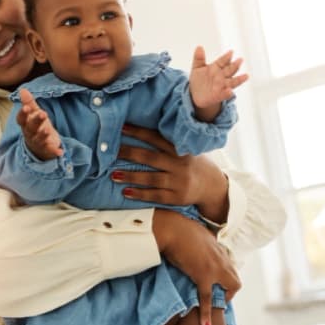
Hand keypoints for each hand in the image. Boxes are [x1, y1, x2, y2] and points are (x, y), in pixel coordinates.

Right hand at [16, 88, 62, 159]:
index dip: (23, 114)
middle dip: (36, 121)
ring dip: (43, 135)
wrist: (38, 148)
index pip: (21, 119)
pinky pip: (50, 151)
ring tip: (47, 130)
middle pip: (31, 128)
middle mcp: (30, 134)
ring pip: (39, 139)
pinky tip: (60, 151)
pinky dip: (54, 151)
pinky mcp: (47, 150)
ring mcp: (38, 143)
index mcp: (26, 124)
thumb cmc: (35, 127)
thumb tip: (23, 89)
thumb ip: (29, 103)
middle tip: (43, 113)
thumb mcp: (33, 115)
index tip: (26, 107)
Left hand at [114, 124, 229, 221]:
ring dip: (131, 176)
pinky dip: (140, 194)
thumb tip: (140, 133)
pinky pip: (156, 195)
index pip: (156, 138)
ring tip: (113, 175)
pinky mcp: (177, 197)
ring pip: (151, 178)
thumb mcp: (185, 149)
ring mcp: (178, 181)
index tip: (121, 128)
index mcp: (179, 149)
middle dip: (129, 154)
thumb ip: (167, 144)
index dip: (138, 132)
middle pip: (150, 158)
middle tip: (111, 152)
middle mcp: (178, 164)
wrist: (212, 185)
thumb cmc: (192, 164)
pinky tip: (126, 192)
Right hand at [152, 210, 240, 324]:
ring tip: (215, 308)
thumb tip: (193, 240)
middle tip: (217, 295)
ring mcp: (214, 267)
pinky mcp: (203, 276)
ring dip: (224, 297)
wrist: (171, 228)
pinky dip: (206, 313)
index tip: (216, 281)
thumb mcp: (193, 230)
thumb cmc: (176, 226)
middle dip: (229, 288)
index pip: (227, 263)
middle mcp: (221, 256)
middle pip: (235, 276)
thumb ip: (198, 239)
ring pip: (231, 286)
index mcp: (217, 245)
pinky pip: (207, 298)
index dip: (223, 274)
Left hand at [189, 47, 247, 120]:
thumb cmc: (199, 80)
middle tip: (240, 60)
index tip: (231, 52)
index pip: (222, 61)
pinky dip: (228, 93)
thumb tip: (199, 47)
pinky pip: (225, 94)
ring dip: (239, 79)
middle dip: (235, 65)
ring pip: (232, 82)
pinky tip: (230, 91)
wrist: (196, 95)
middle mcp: (221, 76)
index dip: (226, 57)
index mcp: (216, 68)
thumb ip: (198, 58)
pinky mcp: (219, 95)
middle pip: (230, 70)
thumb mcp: (196, 68)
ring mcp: (222, 86)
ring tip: (246, 76)